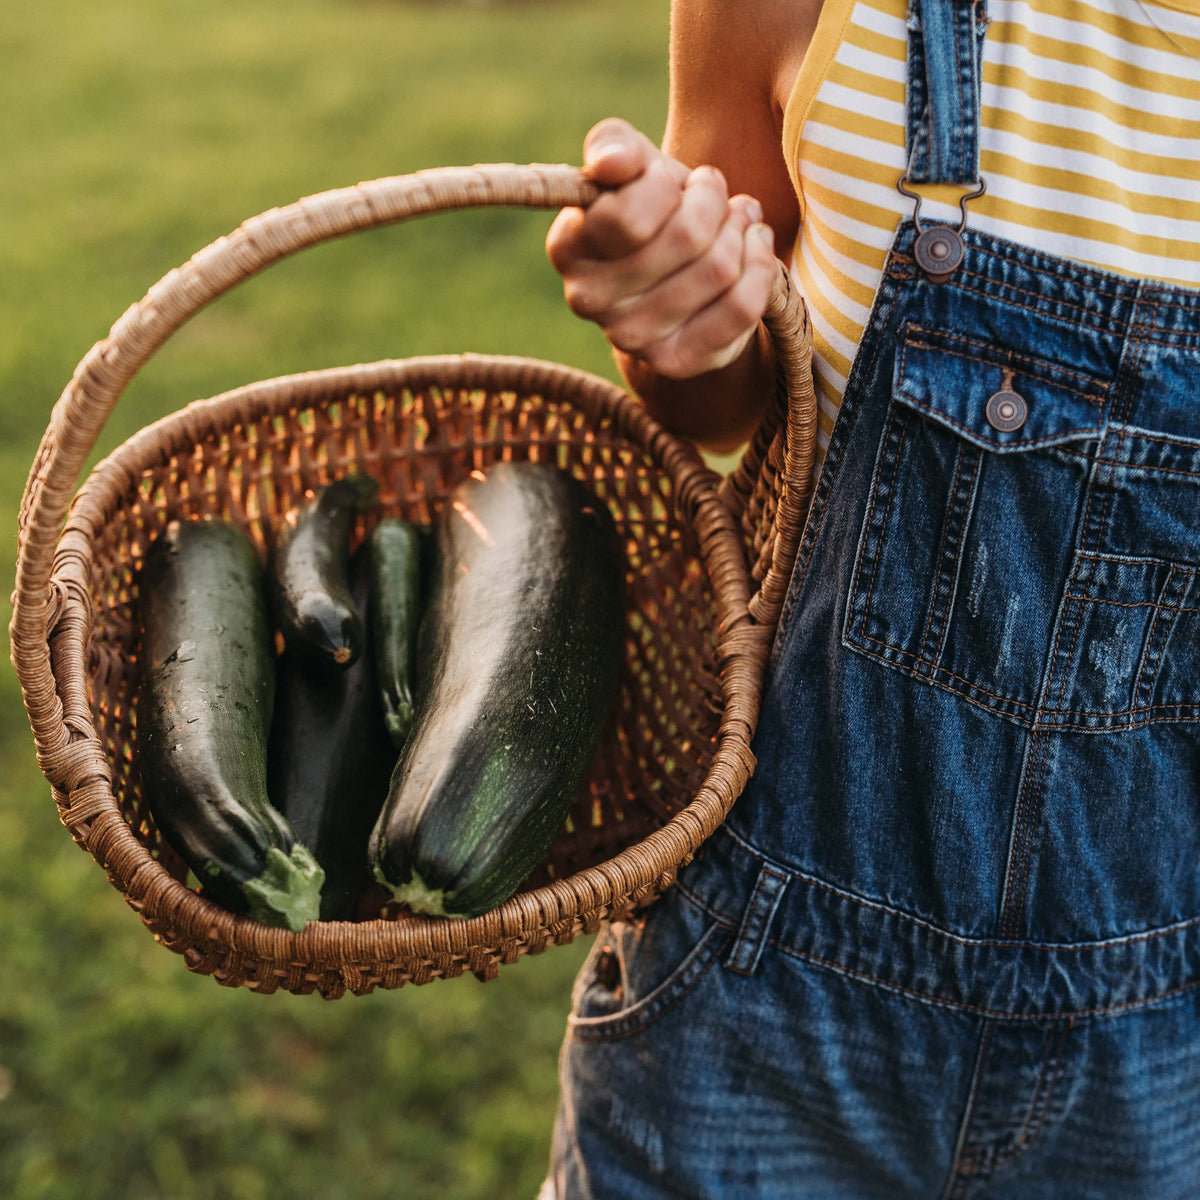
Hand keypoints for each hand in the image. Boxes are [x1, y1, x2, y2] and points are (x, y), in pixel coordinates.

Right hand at [546, 118, 778, 380]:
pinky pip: (742, 307)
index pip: (629, 215)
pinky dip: (761, 267)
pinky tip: (755, 250)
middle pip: (687, 236)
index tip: (675, 181)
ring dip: (741, 231)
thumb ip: (614, 145)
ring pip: (720, 267)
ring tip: (737, 222)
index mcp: (567, 247)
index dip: (668, 185)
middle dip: (713, 203)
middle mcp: (589, 301)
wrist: (678, 275)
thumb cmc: (655, 208)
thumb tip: (613, 163)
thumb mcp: (634, 165)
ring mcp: (631, 338)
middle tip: (715, 199)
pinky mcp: (676, 361)